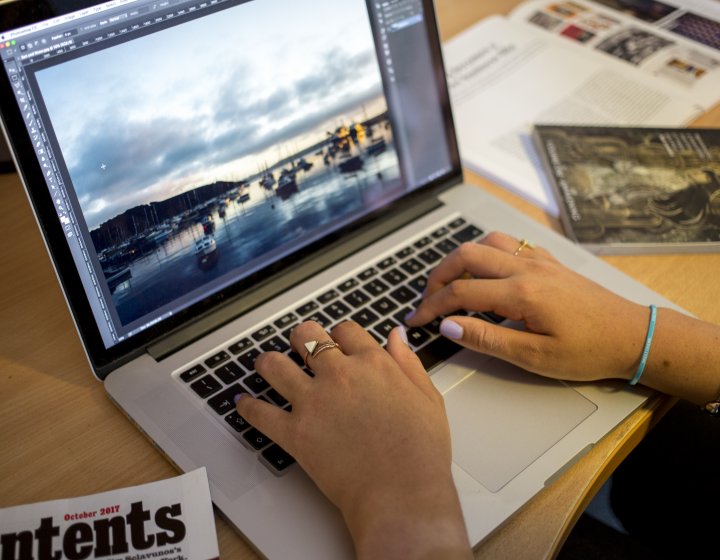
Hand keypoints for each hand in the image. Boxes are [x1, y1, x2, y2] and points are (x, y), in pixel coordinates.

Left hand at [236, 320, 471, 558]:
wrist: (401, 494)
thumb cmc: (420, 453)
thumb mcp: (427, 398)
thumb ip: (408, 363)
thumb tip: (396, 336)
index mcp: (373, 364)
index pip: (345, 330)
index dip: (339, 333)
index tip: (337, 340)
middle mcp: (339, 375)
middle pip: (306, 337)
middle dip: (301, 337)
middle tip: (299, 344)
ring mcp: (313, 402)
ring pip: (275, 365)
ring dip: (268, 362)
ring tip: (266, 364)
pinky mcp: (295, 433)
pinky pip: (260, 413)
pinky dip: (248, 407)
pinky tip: (244, 403)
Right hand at [406, 232, 649, 381]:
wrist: (632, 335)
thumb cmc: (588, 351)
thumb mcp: (534, 356)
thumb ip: (487, 339)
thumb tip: (449, 325)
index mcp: (521, 293)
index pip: (460, 292)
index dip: (431, 306)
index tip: (415, 321)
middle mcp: (526, 268)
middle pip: (466, 256)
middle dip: (438, 276)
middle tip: (427, 300)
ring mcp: (538, 260)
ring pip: (486, 241)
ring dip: (461, 258)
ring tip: (451, 283)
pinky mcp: (549, 261)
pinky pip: (508, 243)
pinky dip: (486, 252)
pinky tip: (486, 272)